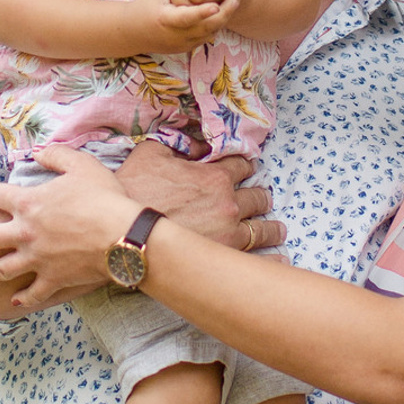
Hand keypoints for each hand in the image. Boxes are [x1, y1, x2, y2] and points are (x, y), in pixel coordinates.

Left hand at [0, 144, 137, 310]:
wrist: (122, 235)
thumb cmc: (103, 198)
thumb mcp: (81, 165)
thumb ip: (57, 155)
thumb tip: (40, 151)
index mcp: (29, 203)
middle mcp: (25, 232)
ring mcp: (36, 259)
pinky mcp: (52, 279)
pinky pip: (33, 292)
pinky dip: (23, 298)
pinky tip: (14, 302)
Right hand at [119, 140, 283, 253]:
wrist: (124, 232)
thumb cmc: (133, 190)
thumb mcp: (152, 152)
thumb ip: (178, 144)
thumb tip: (197, 146)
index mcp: (215, 176)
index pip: (243, 165)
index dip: (245, 166)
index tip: (247, 170)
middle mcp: (228, 204)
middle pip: (258, 197)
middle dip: (260, 197)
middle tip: (263, 200)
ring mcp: (229, 234)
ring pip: (262, 229)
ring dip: (271, 228)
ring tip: (278, 230)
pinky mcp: (224, 258)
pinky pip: (257, 258)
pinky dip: (271, 258)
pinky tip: (279, 258)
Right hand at [137, 0, 238, 49]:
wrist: (132, 32)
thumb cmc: (144, 6)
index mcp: (165, 19)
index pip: (187, 17)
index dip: (201, 12)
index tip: (215, 5)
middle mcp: (175, 35)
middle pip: (205, 28)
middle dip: (223, 14)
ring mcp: (181, 44)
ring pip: (208, 34)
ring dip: (223, 20)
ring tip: (233, 3)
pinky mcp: (185, 49)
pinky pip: (205, 38)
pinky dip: (215, 26)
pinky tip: (223, 14)